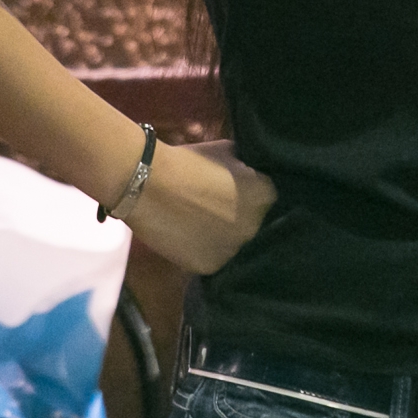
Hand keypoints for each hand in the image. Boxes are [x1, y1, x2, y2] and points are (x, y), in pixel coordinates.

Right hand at [127, 139, 276, 273]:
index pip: (268, 198)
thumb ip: (246, 166)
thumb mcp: (228, 151)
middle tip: (217, 207)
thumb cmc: (190, 161)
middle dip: (239, 216)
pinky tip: (190, 236)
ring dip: (223, 236)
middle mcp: (256, 226)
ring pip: (234, 244)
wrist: (150, 184)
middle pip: (254, 224)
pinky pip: (213, 258)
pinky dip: (203, 249)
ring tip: (201, 223)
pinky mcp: (211, 266)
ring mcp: (234, 250)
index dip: (251, 194)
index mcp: (265, 195)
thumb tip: (250, 172)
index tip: (236, 190)